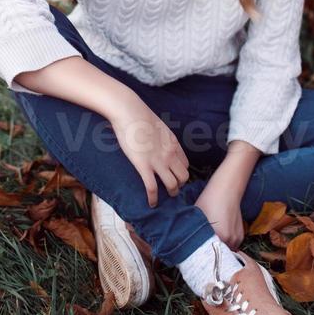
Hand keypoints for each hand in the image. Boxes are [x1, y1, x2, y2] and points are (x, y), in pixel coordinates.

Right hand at [110, 93, 189, 207]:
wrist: (129, 110)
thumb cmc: (139, 114)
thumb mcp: (157, 125)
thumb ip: (159, 136)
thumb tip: (154, 140)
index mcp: (173, 143)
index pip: (185, 164)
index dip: (181, 173)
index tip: (175, 177)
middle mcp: (169, 154)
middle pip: (183, 176)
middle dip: (179, 185)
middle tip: (171, 189)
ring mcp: (157, 160)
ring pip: (172, 185)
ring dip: (170, 194)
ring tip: (164, 198)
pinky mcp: (143, 165)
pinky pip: (152, 188)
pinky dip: (153, 199)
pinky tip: (151, 203)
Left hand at [194, 173, 244, 250]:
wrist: (227, 189)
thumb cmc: (209, 200)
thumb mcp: (196, 216)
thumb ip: (192, 232)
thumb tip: (184, 242)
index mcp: (218, 236)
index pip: (208, 256)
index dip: (200, 256)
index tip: (194, 255)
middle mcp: (229, 240)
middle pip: (217, 254)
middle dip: (209, 253)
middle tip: (201, 248)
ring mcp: (237, 238)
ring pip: (225, 250)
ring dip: (218, 248)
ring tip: (211, 240)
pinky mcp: (241, 235)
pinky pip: (232, 245)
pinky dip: (226, 243)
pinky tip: (220, 234)